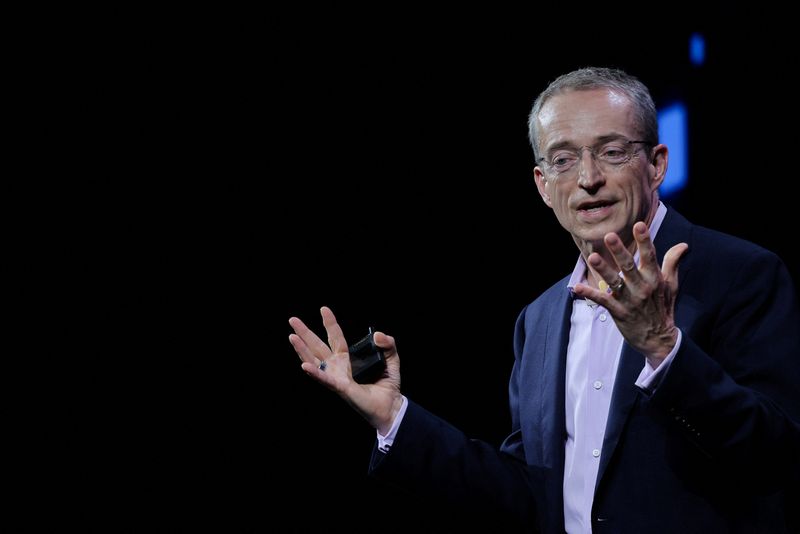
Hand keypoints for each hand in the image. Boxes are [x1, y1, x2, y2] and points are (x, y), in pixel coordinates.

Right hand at [288, 306, 403, 434]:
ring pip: (315, 360)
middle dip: (305, 333)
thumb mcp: (391, 358)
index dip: (330, 323)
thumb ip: (388, 343)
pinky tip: (304, 365)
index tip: (323, 309)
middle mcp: (338, 366)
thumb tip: (378, 335)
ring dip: (302, 349)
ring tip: (292, 336)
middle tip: (292, 320)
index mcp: (347, 357)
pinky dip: (315, 373)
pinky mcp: (340, 388)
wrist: (391, 405)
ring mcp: (336, 376)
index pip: (335, 336)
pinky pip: (325, 379)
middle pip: (318, 346)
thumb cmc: (388, 383)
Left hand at [572, 222, 688, 367]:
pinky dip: (590, 294)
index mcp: (654, 278)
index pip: (650, 256)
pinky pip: (603, 301)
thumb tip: (683, 244)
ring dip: (603, 270)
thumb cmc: (663, 307)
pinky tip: (578, 286)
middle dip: (619, 251)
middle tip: (609, 236)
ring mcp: (630, 300)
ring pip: (615, 282)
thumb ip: (672, 262)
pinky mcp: (619, 312)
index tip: (639, 225)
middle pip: (629, 267)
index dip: (644, 240)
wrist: (659, 339)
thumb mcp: (671, 284)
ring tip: (592, 257)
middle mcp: (642, 287)